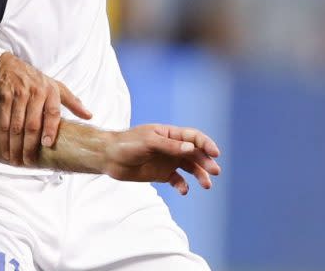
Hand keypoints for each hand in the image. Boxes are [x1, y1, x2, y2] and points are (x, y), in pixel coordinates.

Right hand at [0, 52, 91, 164]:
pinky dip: (3, 137)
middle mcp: (34, 92)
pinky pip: (3, 120)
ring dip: (15, 145)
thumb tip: (89, 116)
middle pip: (32, 124)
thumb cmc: (34, 79)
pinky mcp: (3, 95)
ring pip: (16, 125)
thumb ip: (72, 102)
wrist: (7, 64)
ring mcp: (17, 94)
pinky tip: (4, 148)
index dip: (50, 129)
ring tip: (16, 160)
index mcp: (50, 91)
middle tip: (29, 161)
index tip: (47, 144)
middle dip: (29, 145)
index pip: (53, 113)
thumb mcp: (55, 86)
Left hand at [103, 124, 220, 195]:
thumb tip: (191, 148)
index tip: (215, 153)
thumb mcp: (148, 142)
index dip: (206, 144)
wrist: (108, 157)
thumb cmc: (126, 144)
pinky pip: (178, 180)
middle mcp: (171, 147)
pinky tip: (183, 190)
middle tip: (215, 171)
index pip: (193, 137)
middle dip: (206, 161)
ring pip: (190, 168)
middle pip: (195, 153)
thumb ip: (169, 146)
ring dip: (200, 175)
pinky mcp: (162, 174)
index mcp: (169, 134)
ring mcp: (167, 161)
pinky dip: (183, 185)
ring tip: (206, 185)